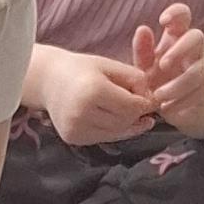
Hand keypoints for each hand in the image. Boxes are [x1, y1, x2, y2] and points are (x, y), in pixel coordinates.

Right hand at [41, 45, 156, 148]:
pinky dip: (112, 129)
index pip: (132, 107)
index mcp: (93, 90)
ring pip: (116, 133)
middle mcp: (82, 112)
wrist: (49, 80)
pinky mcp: (73, 138)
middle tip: (136, 102)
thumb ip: (137, 81)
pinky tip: (111, 117)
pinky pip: (104, 138)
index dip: (146, 104)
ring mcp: (76, 128)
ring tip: (125, 109)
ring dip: (126, 123)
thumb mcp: (112, 66)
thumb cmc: (84, 69)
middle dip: (135, 114)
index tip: (150, 99)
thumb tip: (154, 102)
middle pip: (125, 121)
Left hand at [134, 6, 203, 126]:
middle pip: (197, 37)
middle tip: (162, 65)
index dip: (176, 12)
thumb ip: (142, 50)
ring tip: (158, 97)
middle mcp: (194, 48)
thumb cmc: (157, 80)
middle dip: (180, 49)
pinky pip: (201, 92)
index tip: (163, 20)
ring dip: (177, 85)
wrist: (174, 106)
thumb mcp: (145, 67)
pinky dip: (182, 102)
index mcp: (176, 37)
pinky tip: (168, 108)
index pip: (183, 15)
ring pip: (198, 70)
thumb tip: (143, 29)